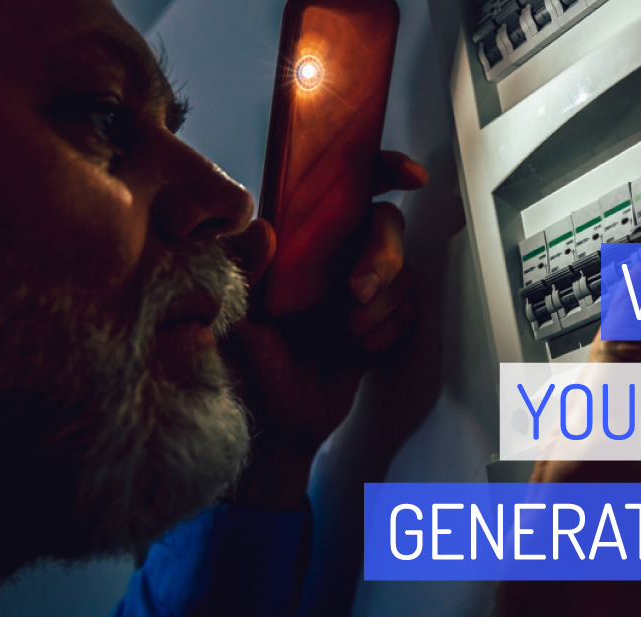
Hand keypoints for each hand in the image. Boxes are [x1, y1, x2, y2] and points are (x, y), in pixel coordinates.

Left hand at [220, 151, 427, 509]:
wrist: (277, 423)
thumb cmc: (246, 367)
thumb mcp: (232, 316)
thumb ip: (244, 271)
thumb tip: (264, 230)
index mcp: (296, 238)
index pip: (341, 185)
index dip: (381, 168)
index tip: (408, 177)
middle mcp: (330, 255)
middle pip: (386, 226)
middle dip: (381, 259)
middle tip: (355, 294)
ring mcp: (358, 286)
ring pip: (401, 273)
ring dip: (379, 307)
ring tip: (343, 335)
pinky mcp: (378, 319)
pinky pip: (406, 310)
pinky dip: (386, 331)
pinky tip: (356, 349)